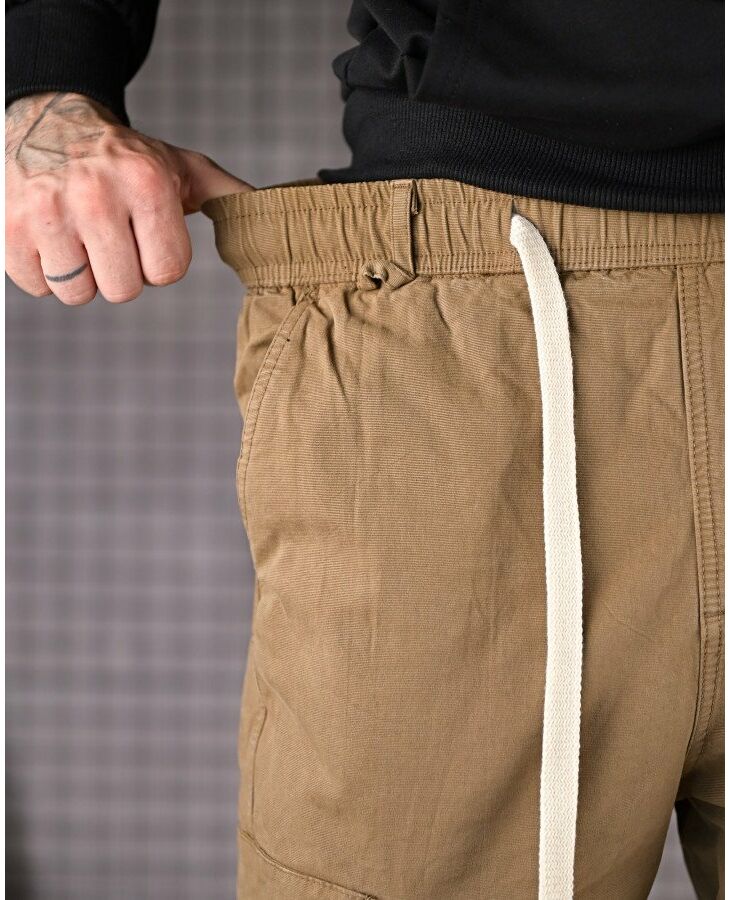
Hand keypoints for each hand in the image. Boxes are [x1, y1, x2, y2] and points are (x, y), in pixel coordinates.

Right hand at [5, 92, 251, 304]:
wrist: (50, 119)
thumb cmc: (128, 157)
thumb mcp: (184, 169)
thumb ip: (231, 199)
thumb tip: (285, 217)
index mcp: (147, 185)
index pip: (166, 273)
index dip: (159, 262)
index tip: (147, 235)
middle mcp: (95, 195)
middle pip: (123, 291)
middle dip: (122, 272)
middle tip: (112, 238)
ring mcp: (46, 211)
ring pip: (78, 294)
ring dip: (83, 274)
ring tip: (82, 236)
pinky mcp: (9, 227)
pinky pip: (36, 287)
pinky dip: (44, 272)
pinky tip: (53, 239)